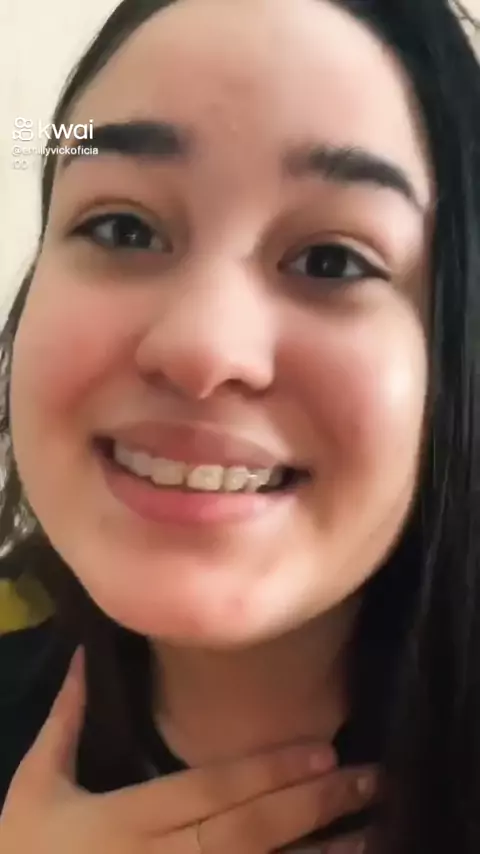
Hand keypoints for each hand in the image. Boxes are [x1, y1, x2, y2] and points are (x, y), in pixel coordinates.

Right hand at [0, 648, 377, 852]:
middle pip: (247, 834)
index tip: (320, 748)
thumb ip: (66, 720)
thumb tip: (85, 653)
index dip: (267, 772)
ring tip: (370, 831)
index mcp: (127, 823)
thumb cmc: (26, 851)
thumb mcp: (36, 785)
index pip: (209, 791)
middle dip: (311, 806)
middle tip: (366, 779)